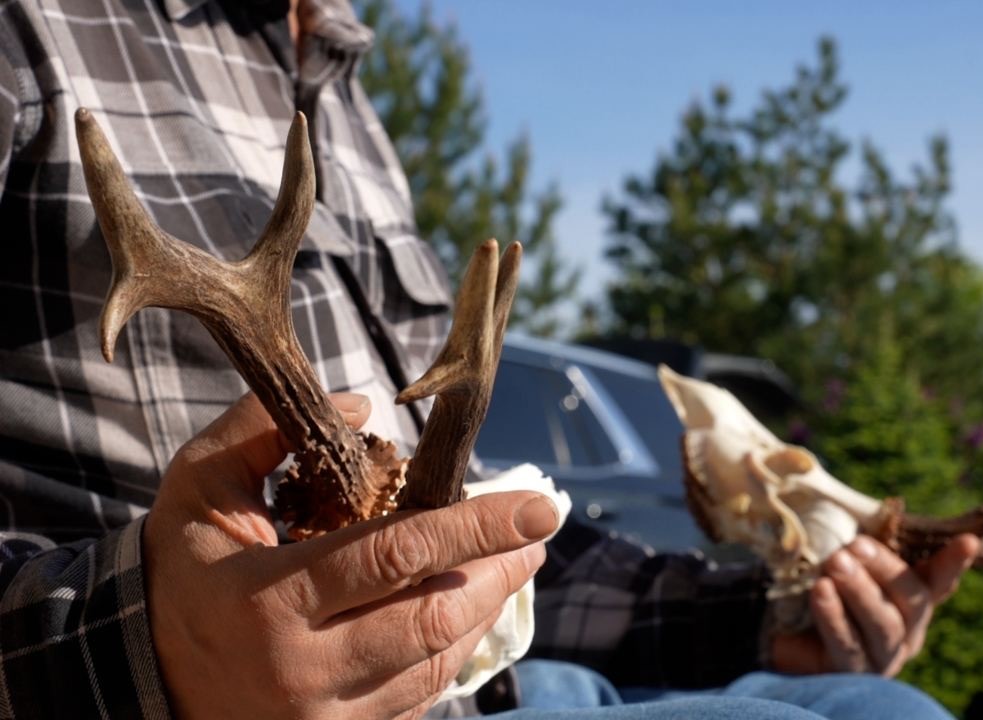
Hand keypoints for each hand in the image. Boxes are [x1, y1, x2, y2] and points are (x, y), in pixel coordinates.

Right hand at [143, 393, 558, 718]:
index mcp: (270, 602)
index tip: (539, 506)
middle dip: (498, 571)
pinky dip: (450, 649)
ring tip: (513, 563)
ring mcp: (324, 719)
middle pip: (433, 618)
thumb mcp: (197, 488)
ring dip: (484, 608)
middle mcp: (303, 672)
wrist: (140, 678)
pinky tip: (466, 610)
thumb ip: (261, 430)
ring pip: (435, 663)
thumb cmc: (178, 573)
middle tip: (536, 533)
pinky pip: (417, 698)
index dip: (475, 528)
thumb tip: (363, 403)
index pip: (395, 557)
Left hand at [771, 534, 978, 676]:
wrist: (779, 639)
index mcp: (913, 601)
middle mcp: (908, 631)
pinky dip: (834, 616)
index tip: (969, 541)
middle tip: (855, 545)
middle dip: (884, 568)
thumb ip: (861, 549)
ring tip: (835, 562)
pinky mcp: (853, 674)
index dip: (953, 562)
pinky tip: (821, 591)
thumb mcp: (844, 564)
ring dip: (859, 590)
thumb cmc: (822, 589)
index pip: (939, 581)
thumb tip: (860, 527)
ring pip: (883, 624)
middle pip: (911, 601)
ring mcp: (885, 657)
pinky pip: (847, 645)